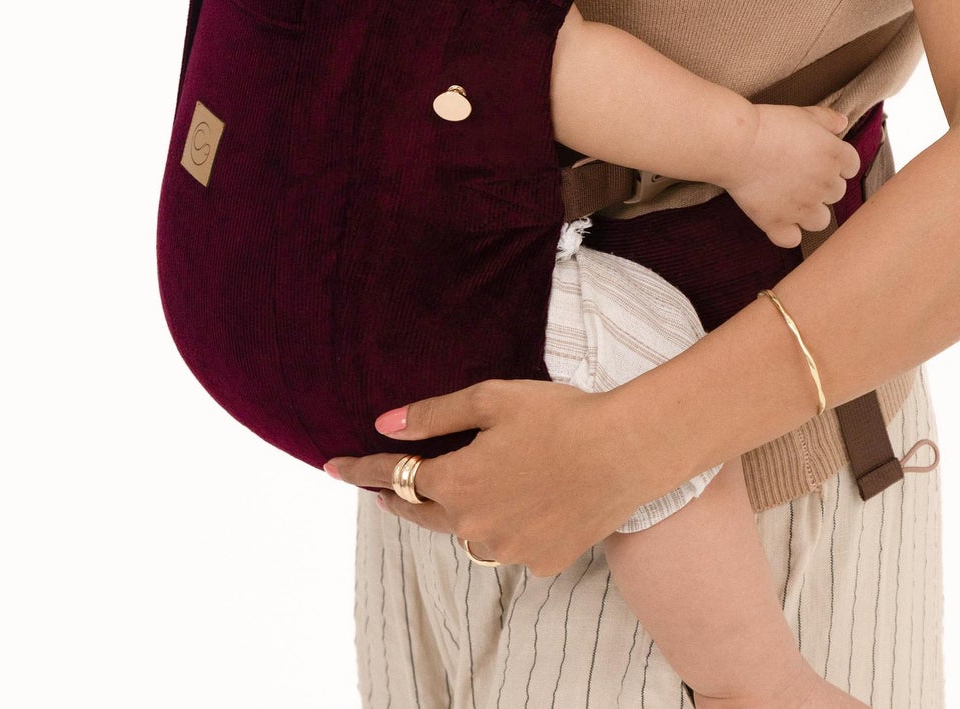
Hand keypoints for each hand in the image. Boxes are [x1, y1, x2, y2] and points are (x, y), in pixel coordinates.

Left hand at [323, 379, 650, 576]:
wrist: (627, 451)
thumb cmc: (560, 415)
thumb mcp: (493, 400)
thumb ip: (434, 415)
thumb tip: (385, 426)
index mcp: (457, 482)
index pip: (392, 477)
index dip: (360, 470)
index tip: (332, 467)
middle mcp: (474, 525)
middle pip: (423, 512)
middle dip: (400, 497)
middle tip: (382, 487)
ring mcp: (508, 548)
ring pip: (469, 532)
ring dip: (460, 512)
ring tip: (469, 487)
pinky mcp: (541, 560)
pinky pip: (510, 544)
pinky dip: (508, 525)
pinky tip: (527, 501)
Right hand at [718, 104, 860, 248]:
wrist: (737, 144)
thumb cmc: (769, 125)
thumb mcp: (803, 113)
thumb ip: (827, 119)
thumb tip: (843, 123)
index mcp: (835, 156)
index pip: (851, 167)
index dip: (836, 163)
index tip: (820, 158)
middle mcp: (825, 185)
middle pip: (836, 193)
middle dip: (821, 185)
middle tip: (798, 173)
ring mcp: (803, 208)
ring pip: (821, 221)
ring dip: (810, 212)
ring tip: (790, 198)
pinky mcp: (779, 222)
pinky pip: (792, 239)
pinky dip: (786, 233)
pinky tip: (777, 219)